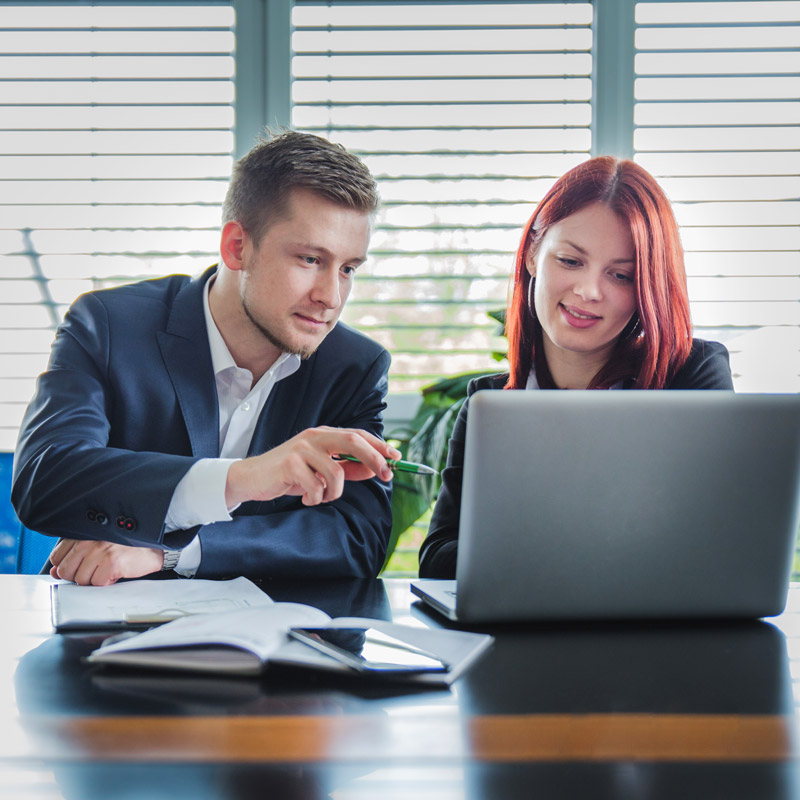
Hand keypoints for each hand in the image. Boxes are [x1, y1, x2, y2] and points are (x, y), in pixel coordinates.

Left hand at [49, 539, 163, 585]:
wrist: (154, 545)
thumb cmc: (127, 544)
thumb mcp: (97, 544)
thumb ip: (74, 556)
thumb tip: (55, 573)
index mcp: (83, 532)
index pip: (57, 557)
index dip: (67, 566)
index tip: (80, 565)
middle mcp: (89, 540)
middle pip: (66, 571)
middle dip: (79, 575)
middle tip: (96, 569)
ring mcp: (100, 551)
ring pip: (81, 580)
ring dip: (95, 579)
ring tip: (108, 568)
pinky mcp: (112, 562)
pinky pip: (98, 583)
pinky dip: (107, 581)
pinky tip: (116, 571)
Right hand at [225, 426, 400, 508]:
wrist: (253, 479)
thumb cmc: (290, 474)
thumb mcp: (321, 471)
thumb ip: (347, 468)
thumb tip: (376, 469)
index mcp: (324, 435)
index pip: (358, 435)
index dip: (379, 446)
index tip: (397, 458)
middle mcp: (315, 437)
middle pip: (352, 441)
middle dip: (374, 459)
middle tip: (386, 476)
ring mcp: (302, 448)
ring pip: (335, 472)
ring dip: (334, 492)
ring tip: (321, 497)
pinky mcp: (290, 464)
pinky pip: (316, 487)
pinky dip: (316, 498)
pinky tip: (305, 498)